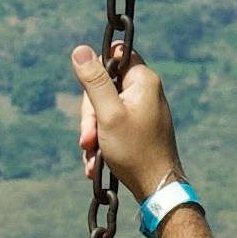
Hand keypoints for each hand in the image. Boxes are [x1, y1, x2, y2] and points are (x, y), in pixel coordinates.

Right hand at [71, 42, 179, 206]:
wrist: (156, 187)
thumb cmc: (134, 150)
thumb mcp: (107, 114)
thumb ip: (94, 81)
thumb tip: (80, 49)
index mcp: (143, 80)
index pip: (115, 54)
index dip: (97, 71)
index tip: (91, 94)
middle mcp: (145, 91)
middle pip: (105, 87)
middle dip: (90, 115)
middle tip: (88, 139)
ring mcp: (142, 110)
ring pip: (104, 110)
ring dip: (93, 134)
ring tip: (92, 156)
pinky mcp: (138, 127)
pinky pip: (113, 125)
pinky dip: (102, 142)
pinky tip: (96, 163)